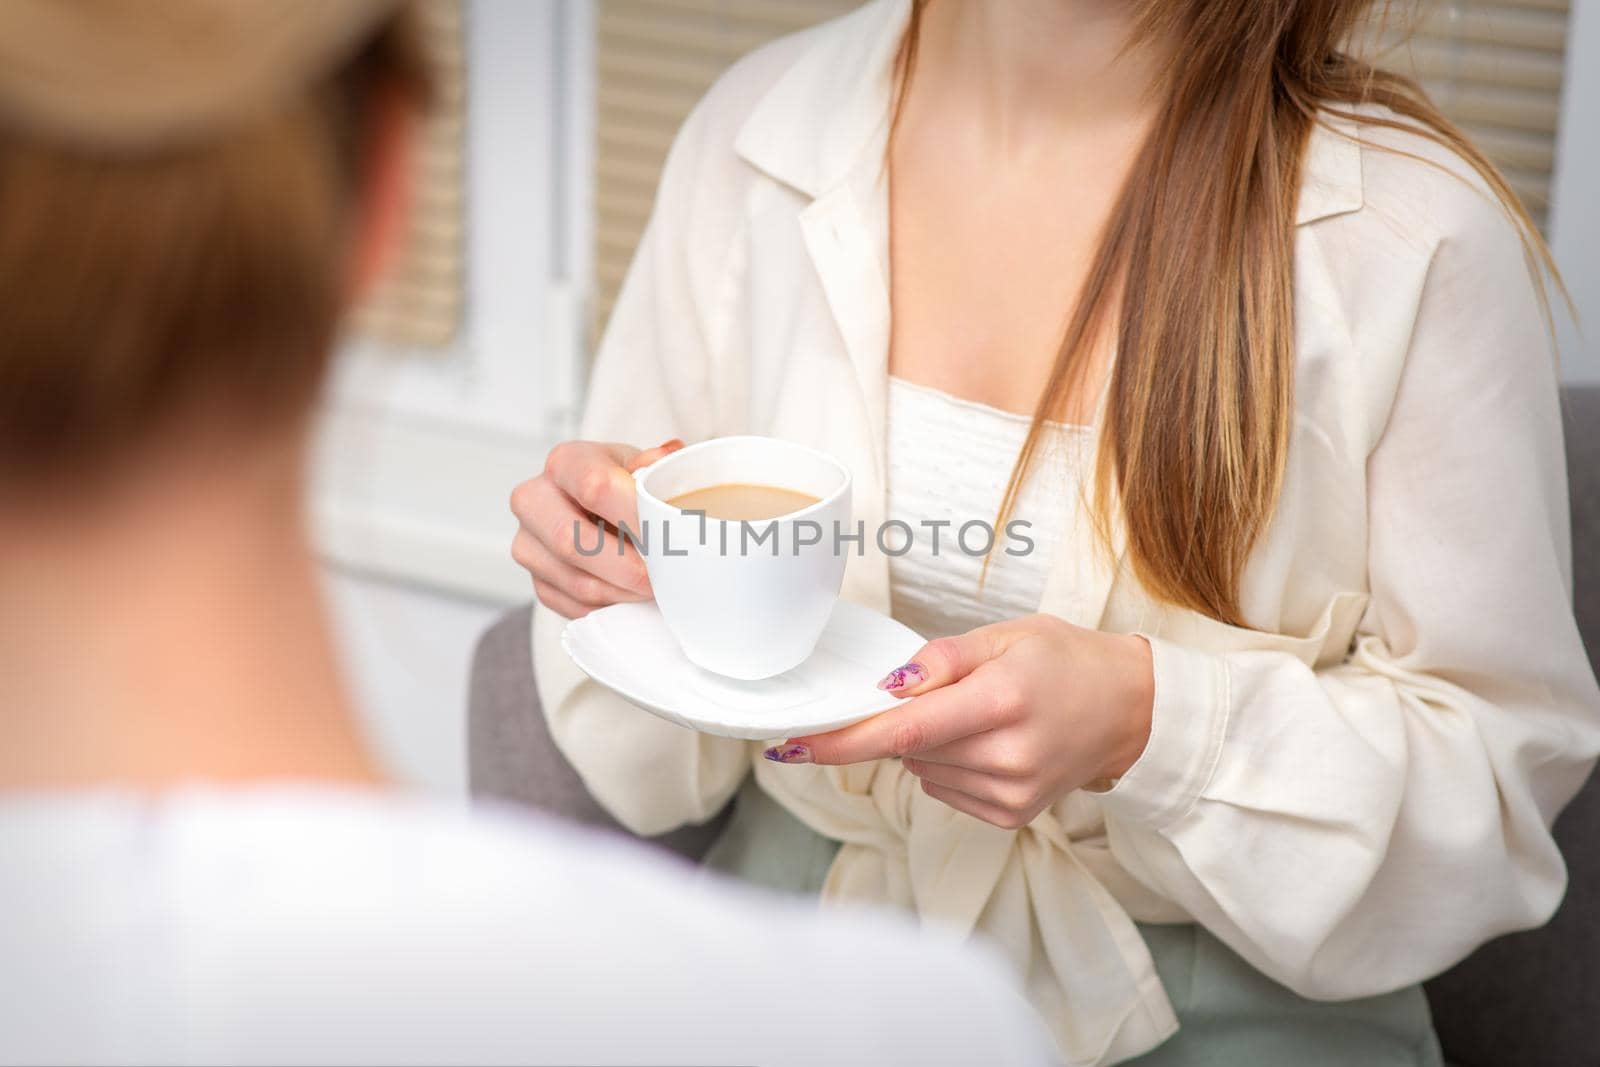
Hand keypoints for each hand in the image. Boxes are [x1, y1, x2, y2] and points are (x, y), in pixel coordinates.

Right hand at [510, 438, 682, 618]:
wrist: (602, 509)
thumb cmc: (624, 486)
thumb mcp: (644, 465)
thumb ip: (656, 464)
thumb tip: (666, 456)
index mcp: (564, 462)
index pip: (593, 487)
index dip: (633, 516)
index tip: (667, 536)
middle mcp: (533, 499)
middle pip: (571, 541)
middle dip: (626, 566)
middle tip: (660, 577)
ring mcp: (528, 542)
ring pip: (576, 581)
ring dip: (623, 592)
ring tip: (654, 589)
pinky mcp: (536, 580)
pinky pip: (574, 605)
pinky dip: (610, 606)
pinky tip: (632, 596)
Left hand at [763, 615, 1154, 828]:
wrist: (1130, 710)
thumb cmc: (1065, 661)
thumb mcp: (1004, 635)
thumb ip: (939, 660)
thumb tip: (884, 687)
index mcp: (1001, 701)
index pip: (901, 731)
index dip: (841, 741)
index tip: (791, 747)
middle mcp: (1005, 755)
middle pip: (906, 750)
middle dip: (899, 722)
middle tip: (938, 693)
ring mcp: (1009, 793)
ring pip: (921, 770)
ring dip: (926, 744)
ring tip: (979, 714)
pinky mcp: (1010, 816)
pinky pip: (944, 790)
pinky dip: (947, 765)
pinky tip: (985, 743)